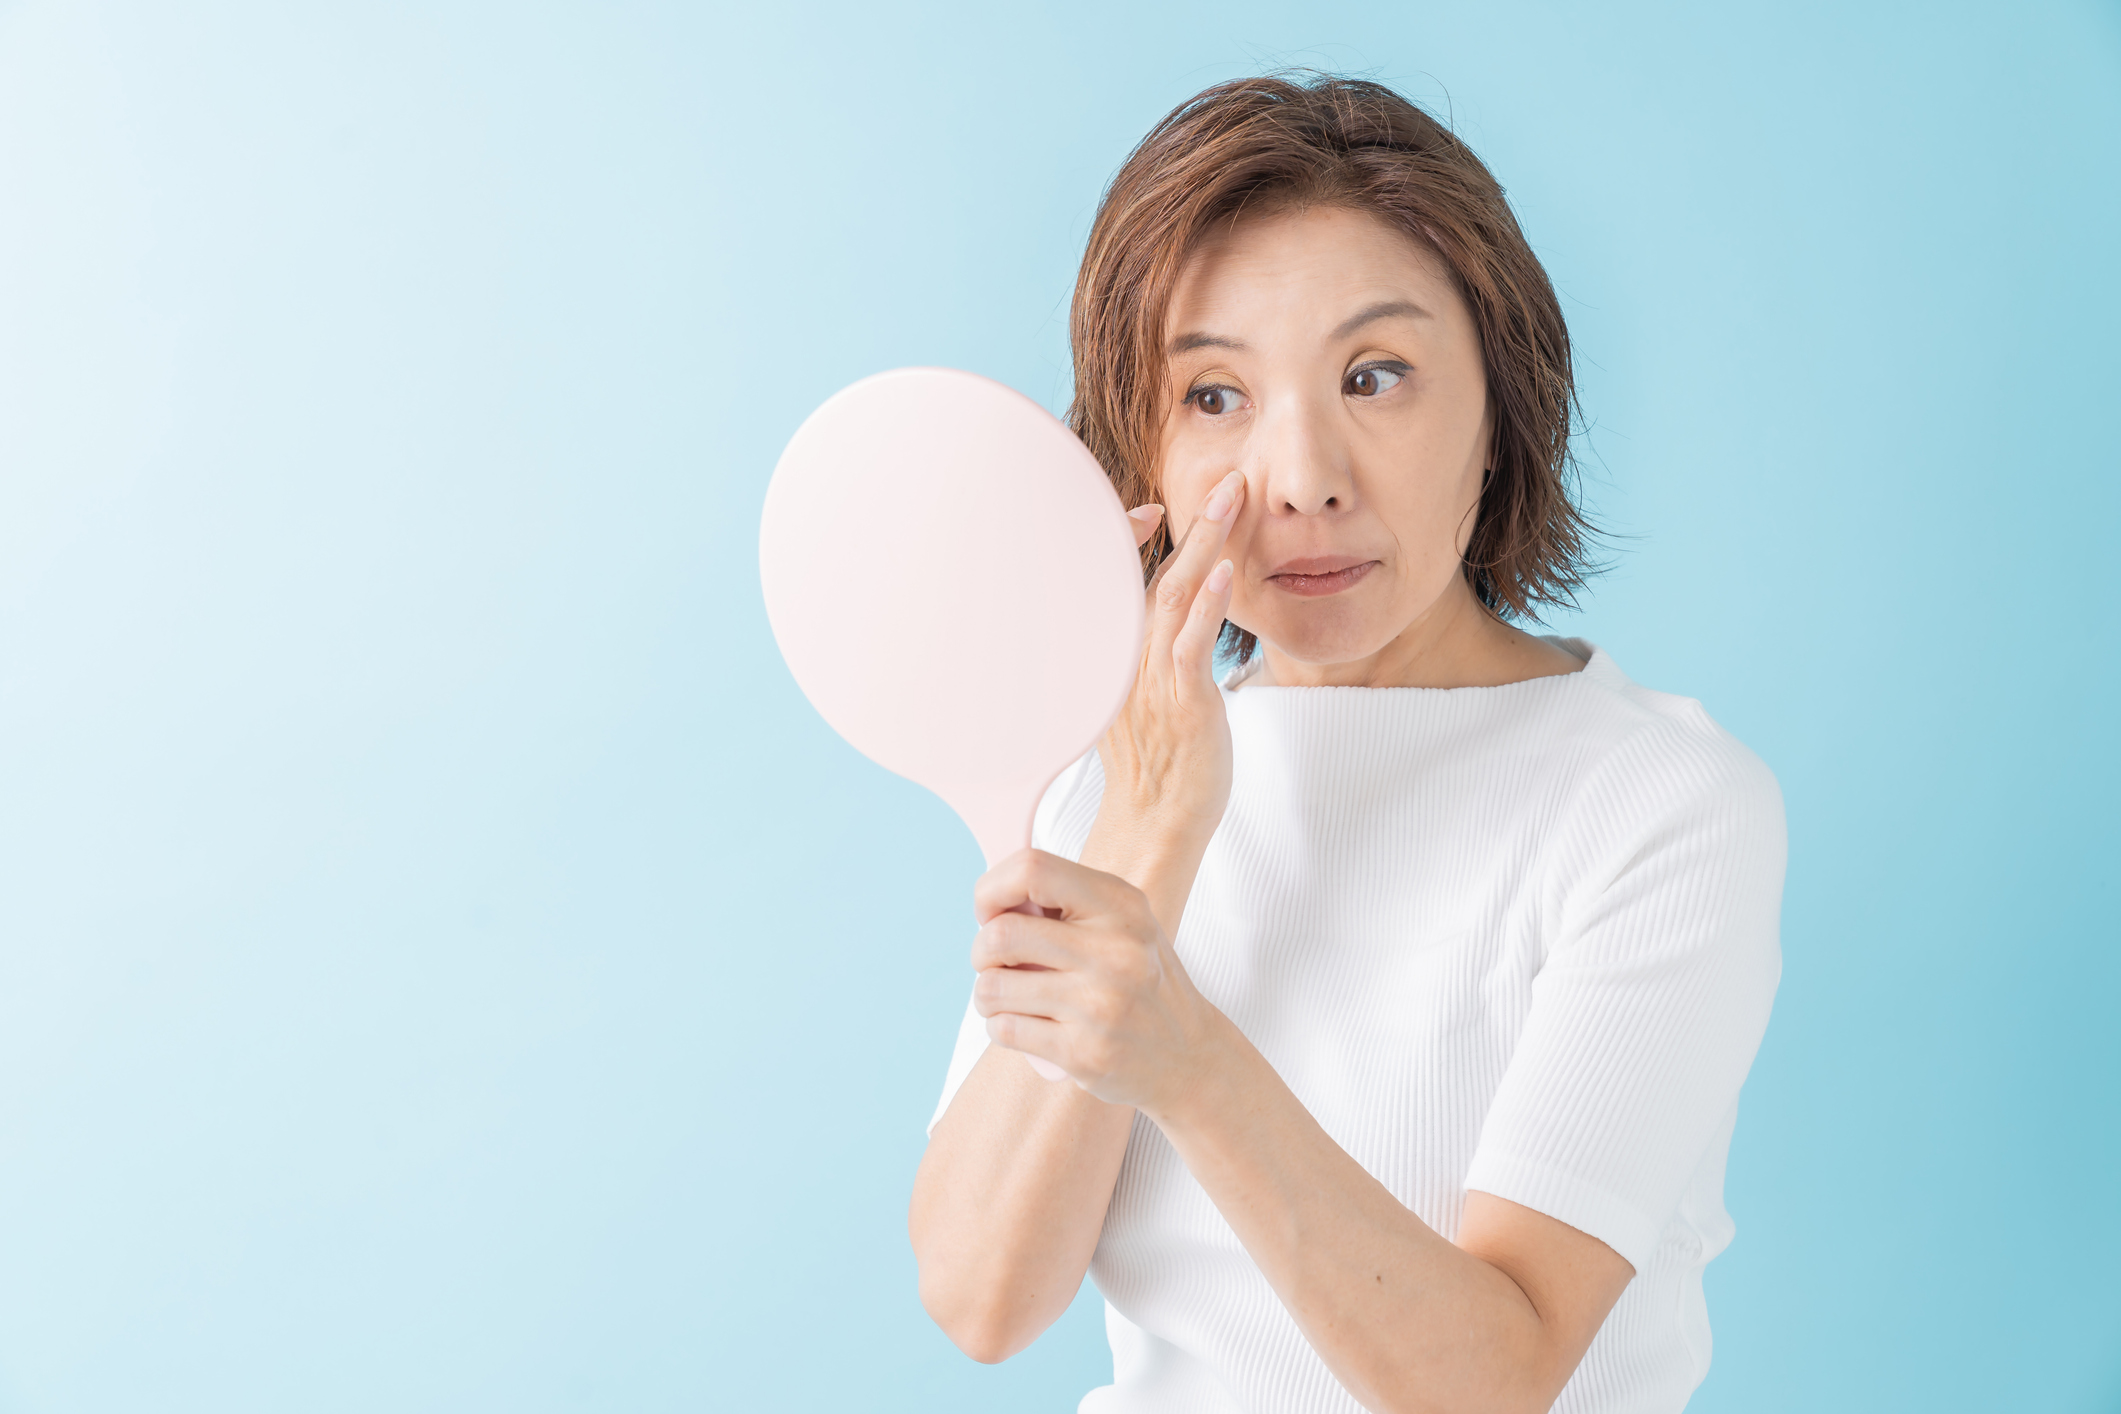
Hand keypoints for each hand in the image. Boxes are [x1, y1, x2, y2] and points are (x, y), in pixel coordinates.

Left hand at [971, 847, 1231, 1110]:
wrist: (1189, 1056)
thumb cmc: (1139, 981)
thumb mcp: (1123, 924)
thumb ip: (1066, 903)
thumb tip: (990, 904)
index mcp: (1121, 906)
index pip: (1031, 869)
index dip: (992, 890)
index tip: (994, 915)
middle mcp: (1115, 951)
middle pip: (1000, 935)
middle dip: (982, 952)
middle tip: (996, 965)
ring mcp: (1100, 1005)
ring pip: (992, 988)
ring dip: (987, 995)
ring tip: (1009, 999)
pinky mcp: (1084, 1053)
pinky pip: (1004, 1030)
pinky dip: (1000, 1027)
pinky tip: (1024, 1026)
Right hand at [1103, 472, 1245, 873]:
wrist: (1155, 826)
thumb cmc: (1158, 766)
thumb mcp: (1139, 700)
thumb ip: (1147, 654)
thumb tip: (1169, 617)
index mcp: (1112, 657)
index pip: (1118, 584)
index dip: (1133, 539)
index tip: (1153, 508)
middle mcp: (1124, 661)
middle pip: (1150, 574)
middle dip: (1191, 523)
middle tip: (1225, 478)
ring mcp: (1150, 681)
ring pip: (1171, 596)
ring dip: (1205, 544)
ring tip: (1234, 500)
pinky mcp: (1181, 705)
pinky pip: (1189, 647)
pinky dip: (1208, 606)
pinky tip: (1230, 572)